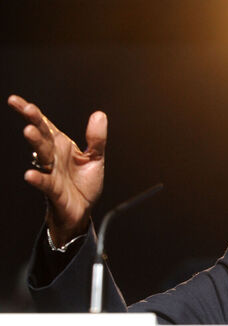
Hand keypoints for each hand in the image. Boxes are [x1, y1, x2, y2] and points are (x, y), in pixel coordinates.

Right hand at [8, 95, 105, 245]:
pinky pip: (45, 183)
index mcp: (61, 146)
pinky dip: (38, 179)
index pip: (44, 125)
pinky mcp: (54, 190)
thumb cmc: (84, 183)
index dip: (31, 113)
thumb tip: (99, 115)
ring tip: (29, 131)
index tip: (16, 100)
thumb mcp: (95, 159)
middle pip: (42, 136)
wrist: (82, 210)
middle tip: (28, 110)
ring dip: (36, 143)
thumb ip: (96, 139)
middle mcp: (53, 156)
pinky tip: (30, 175)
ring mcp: (52, 172)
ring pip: (42, 155)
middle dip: (35, 122)